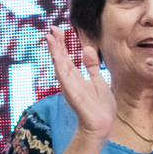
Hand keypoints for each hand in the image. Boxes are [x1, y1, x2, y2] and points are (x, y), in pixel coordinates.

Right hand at [44, 26, 115, 140]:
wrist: (102, 124)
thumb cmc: (100, 106)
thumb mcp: (98, 80)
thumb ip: (91, 66)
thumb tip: (87, 48)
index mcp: (75, 76)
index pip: (66, 56)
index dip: (61, 43)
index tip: (57, 29)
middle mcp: (70, 80)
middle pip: (60, 59)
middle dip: (56, 44)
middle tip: (52, 28)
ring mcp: (70, 87)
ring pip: (60, 66)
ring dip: (55, 52)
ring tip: (50, 38)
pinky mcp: (73, 95)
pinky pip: (66, 80)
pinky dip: (60, 68)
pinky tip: (57, 58)